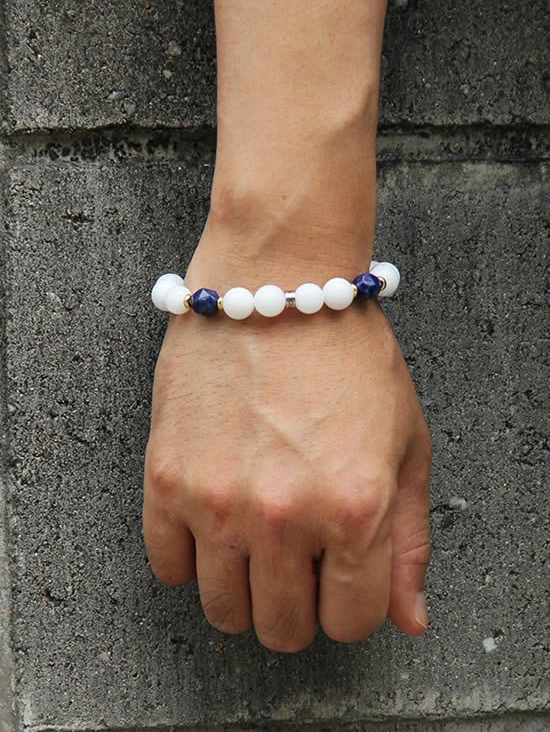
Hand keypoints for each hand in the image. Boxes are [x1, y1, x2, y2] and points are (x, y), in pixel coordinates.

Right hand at [142, 236, 431, 651]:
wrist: (277, 283)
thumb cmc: (350, 354)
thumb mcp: (407, 443)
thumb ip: (410, 540)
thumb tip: (408, 620)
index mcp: (354, 509)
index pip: (352, 621)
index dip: (352, 606)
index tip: (342, 580)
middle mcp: (283, 516)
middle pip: (285, 628)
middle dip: (301, 607)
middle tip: (300, 563)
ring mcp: (217, 500)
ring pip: (224, 611)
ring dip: (246, 593)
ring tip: (256, 547)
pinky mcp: (166, 476)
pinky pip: (166, 566)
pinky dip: (192, 560)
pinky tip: (214, 524)